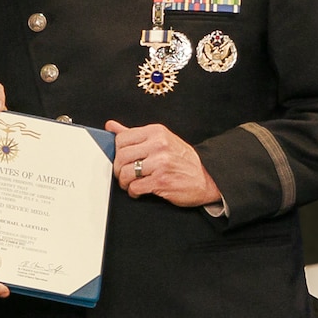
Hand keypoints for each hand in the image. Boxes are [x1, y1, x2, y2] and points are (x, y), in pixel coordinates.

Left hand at [105, 120, 221, 206]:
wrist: (207, 178)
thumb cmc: (182, 160)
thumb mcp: (161, 140)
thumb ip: (135, 134)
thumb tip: (111, 126)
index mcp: (156, 132)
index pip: (122, 138)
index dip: (117, 152)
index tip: (122, 159)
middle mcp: (158, 145)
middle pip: (121, 156)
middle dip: (118, 169)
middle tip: (124, 174)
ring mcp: (160, 163)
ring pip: (125, 173)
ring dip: (125, 182)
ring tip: (131, 183)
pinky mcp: (161, 181)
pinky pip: (134, 187)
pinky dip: (133, 192)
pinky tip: (139, 191)